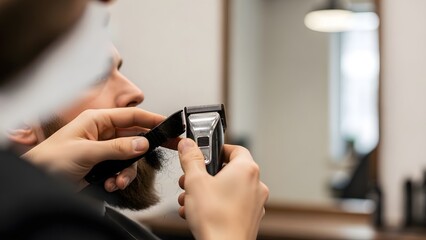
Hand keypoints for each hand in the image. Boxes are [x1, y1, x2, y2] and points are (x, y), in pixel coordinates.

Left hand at [22, 107, 165, 190]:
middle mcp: (102, 133)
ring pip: (130, 156)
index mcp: (97, 120)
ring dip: (128, 170)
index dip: (152, 119)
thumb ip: (117, 148)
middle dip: (148, 146)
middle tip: (171, 147)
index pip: (131, 116)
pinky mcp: (102, 165)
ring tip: (119, 180)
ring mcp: (103, 149)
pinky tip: (111, 183)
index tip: (169, 124)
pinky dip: (120, 178)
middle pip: (135, 135)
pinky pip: (122, 169)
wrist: (36, 180)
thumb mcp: (86, 152)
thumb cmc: (49, 159)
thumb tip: (142, 143)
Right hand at [177, 139, 268, 239]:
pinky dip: (215, 205)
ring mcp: (254, 203)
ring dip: (206, 191)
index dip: (217, 149)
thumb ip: (191, 159)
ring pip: (227, 190)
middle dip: (205, 175)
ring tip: (190, 199)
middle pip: (228, 170)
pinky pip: (230, 205)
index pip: (235, 148)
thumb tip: (188, 145)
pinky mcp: (249, 219)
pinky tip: (197, 212)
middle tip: (190, 179)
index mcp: (246, 170)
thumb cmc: (215, 218)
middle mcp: (256, 185)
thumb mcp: (195, 181)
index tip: (203, 153)